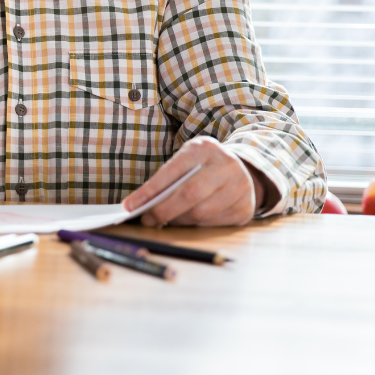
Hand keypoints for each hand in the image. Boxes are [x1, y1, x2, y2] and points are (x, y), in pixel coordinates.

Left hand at [121, 136, 266, 226]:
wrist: (241, 169)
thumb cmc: (203, 166)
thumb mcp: (188, 160)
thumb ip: (169, 177)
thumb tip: (143, 204)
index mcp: (204, 148)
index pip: (172, 171)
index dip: (149, 190)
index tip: (130, 205)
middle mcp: (226, 165)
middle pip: (189, 194)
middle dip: (163, 210)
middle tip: (147, 220)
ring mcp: (239, 187)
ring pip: (201, 213)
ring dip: (178, 220)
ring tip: (166, 220)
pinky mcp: (245, 208)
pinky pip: (213, 224)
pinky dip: (195, 226)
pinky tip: (187, 221)